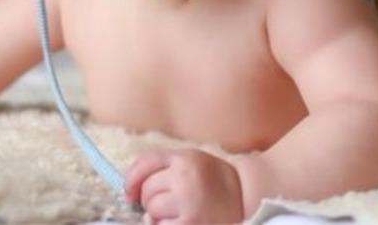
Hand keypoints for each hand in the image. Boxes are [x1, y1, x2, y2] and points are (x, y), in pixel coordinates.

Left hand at [124, 148, 244, 223]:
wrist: (247, 197)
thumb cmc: (214, 181)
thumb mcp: (191, 162)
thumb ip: (163, 168)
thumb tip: (130, 191)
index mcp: (184, 159)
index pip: (145, 164)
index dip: (132, 180)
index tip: (130, 192)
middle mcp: (184, 178)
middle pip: (147, 190)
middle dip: (151, 199)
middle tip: (170, 203)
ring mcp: (188, 203)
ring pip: (152, 210)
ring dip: (159, 215)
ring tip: (180, 213)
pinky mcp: (190, 224)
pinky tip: (182, 221)